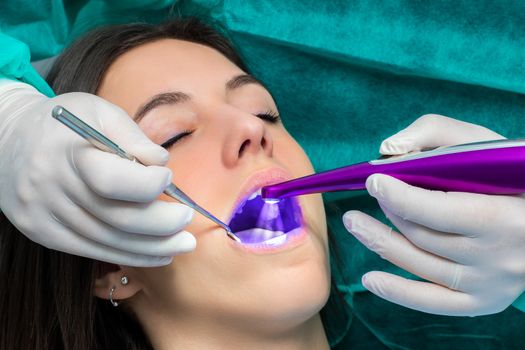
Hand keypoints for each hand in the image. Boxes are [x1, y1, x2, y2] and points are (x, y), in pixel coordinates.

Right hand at [0, 81, 194, 265]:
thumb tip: (161, 162)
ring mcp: (43, 215)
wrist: (7, 139)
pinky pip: (92, 251)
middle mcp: (50, 187)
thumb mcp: (98, 111)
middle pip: (114, 217)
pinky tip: (158, 254)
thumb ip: (131, 135)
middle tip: (188, 220)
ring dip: (152, 247)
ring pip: (107, 240)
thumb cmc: (63, 123)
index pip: (109, 180)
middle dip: (160, 224)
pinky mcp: (42, 233)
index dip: (146, 185)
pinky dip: (129, 255)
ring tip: (184, 244)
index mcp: (65, 151)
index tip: (168, 178)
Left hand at [343, 114, 524, 315]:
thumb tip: (388, 150)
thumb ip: (435, 133)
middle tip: (369, 193)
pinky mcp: (483, 301)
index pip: (440, 211)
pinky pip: (433, 303)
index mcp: (504, 217)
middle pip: (424, 237)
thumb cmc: (509, 175)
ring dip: (380, 242)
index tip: (373, 180)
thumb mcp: (483, 144)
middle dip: (389, 211)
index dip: (399, 196)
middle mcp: (498, 258)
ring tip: (354, 223)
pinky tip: (369, 279)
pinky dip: (398, 292)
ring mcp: (489, 284)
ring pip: (420, 265)